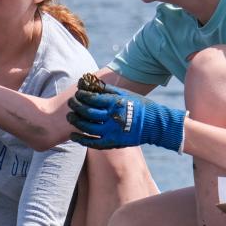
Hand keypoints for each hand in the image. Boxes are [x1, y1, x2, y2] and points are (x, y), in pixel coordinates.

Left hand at [66, 83, 187, 152]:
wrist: (155, 124)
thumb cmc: (140, 106)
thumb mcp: (126, 94)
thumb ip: (108, 90)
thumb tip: (93, 83)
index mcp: (115, 103)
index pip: (92, 98)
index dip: (82, 96)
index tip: (77, 94)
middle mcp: (112, 117)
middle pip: (87, 112)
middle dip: (76, 106)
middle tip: (70, 103)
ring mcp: (111, 131)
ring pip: (87, 127)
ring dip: (76, 121)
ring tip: (70, 117)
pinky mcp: (113, 142)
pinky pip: (93, 142)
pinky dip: (81, 139)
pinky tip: (73, 135)